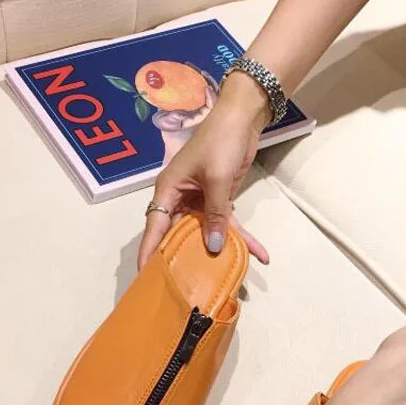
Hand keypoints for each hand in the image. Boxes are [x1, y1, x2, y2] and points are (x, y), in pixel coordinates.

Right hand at [138, 72, 271, 268]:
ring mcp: (200, 200)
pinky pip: (226, 224)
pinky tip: (260, 253)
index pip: (155, 227)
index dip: (150, 252)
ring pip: (206, 232)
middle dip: (186, 258)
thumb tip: (213, 247)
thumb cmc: (220, 142)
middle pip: (179, 234)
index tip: (145, 277)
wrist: (243, 118)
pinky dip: (242, 237)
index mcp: (168, 190)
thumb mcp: (217, 179)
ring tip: (228, 277)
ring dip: (219, 251)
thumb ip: (216, 215)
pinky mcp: (218, 199)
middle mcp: (179, 198)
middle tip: (190, 286)